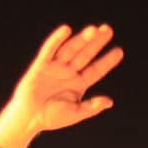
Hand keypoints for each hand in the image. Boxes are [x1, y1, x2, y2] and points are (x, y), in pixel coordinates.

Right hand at [0, 24, 123, 147]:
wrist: (28, 118)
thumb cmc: (51, 118)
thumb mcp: (75, 113)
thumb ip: (91, 107)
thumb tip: (109, 102)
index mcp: (79, 84)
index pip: (96, 70)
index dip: (107, 61)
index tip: (119, 51)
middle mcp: (69, 72)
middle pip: (86, 54)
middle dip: (96, 43)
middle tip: (108, 29)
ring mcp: (56, 67)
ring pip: (71, 49)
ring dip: (81, 39)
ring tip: (93, 30)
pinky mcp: (41, 65)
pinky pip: (50, 49)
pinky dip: (57, 39)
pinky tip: (67, 30)